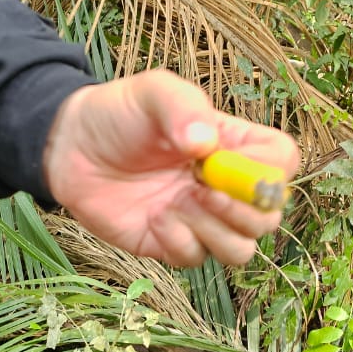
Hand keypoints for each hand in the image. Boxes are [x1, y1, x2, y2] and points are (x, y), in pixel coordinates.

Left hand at [44, 70, 299, 265]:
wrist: (69, 148)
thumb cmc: (119, 114)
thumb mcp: (153, 92)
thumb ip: (182, 107)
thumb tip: (205, 144)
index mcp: (233, 145)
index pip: (282, 163)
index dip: (268, 172)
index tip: (225, 162)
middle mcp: (224, 187)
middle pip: (269, 217)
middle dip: (241, 210)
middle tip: (200, 190)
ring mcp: (200, 220)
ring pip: (241, 250)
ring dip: (214, 231)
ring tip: (177, 204)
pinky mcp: (172, 244)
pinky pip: (197, 259)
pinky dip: (179, 241)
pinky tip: (154, 217)